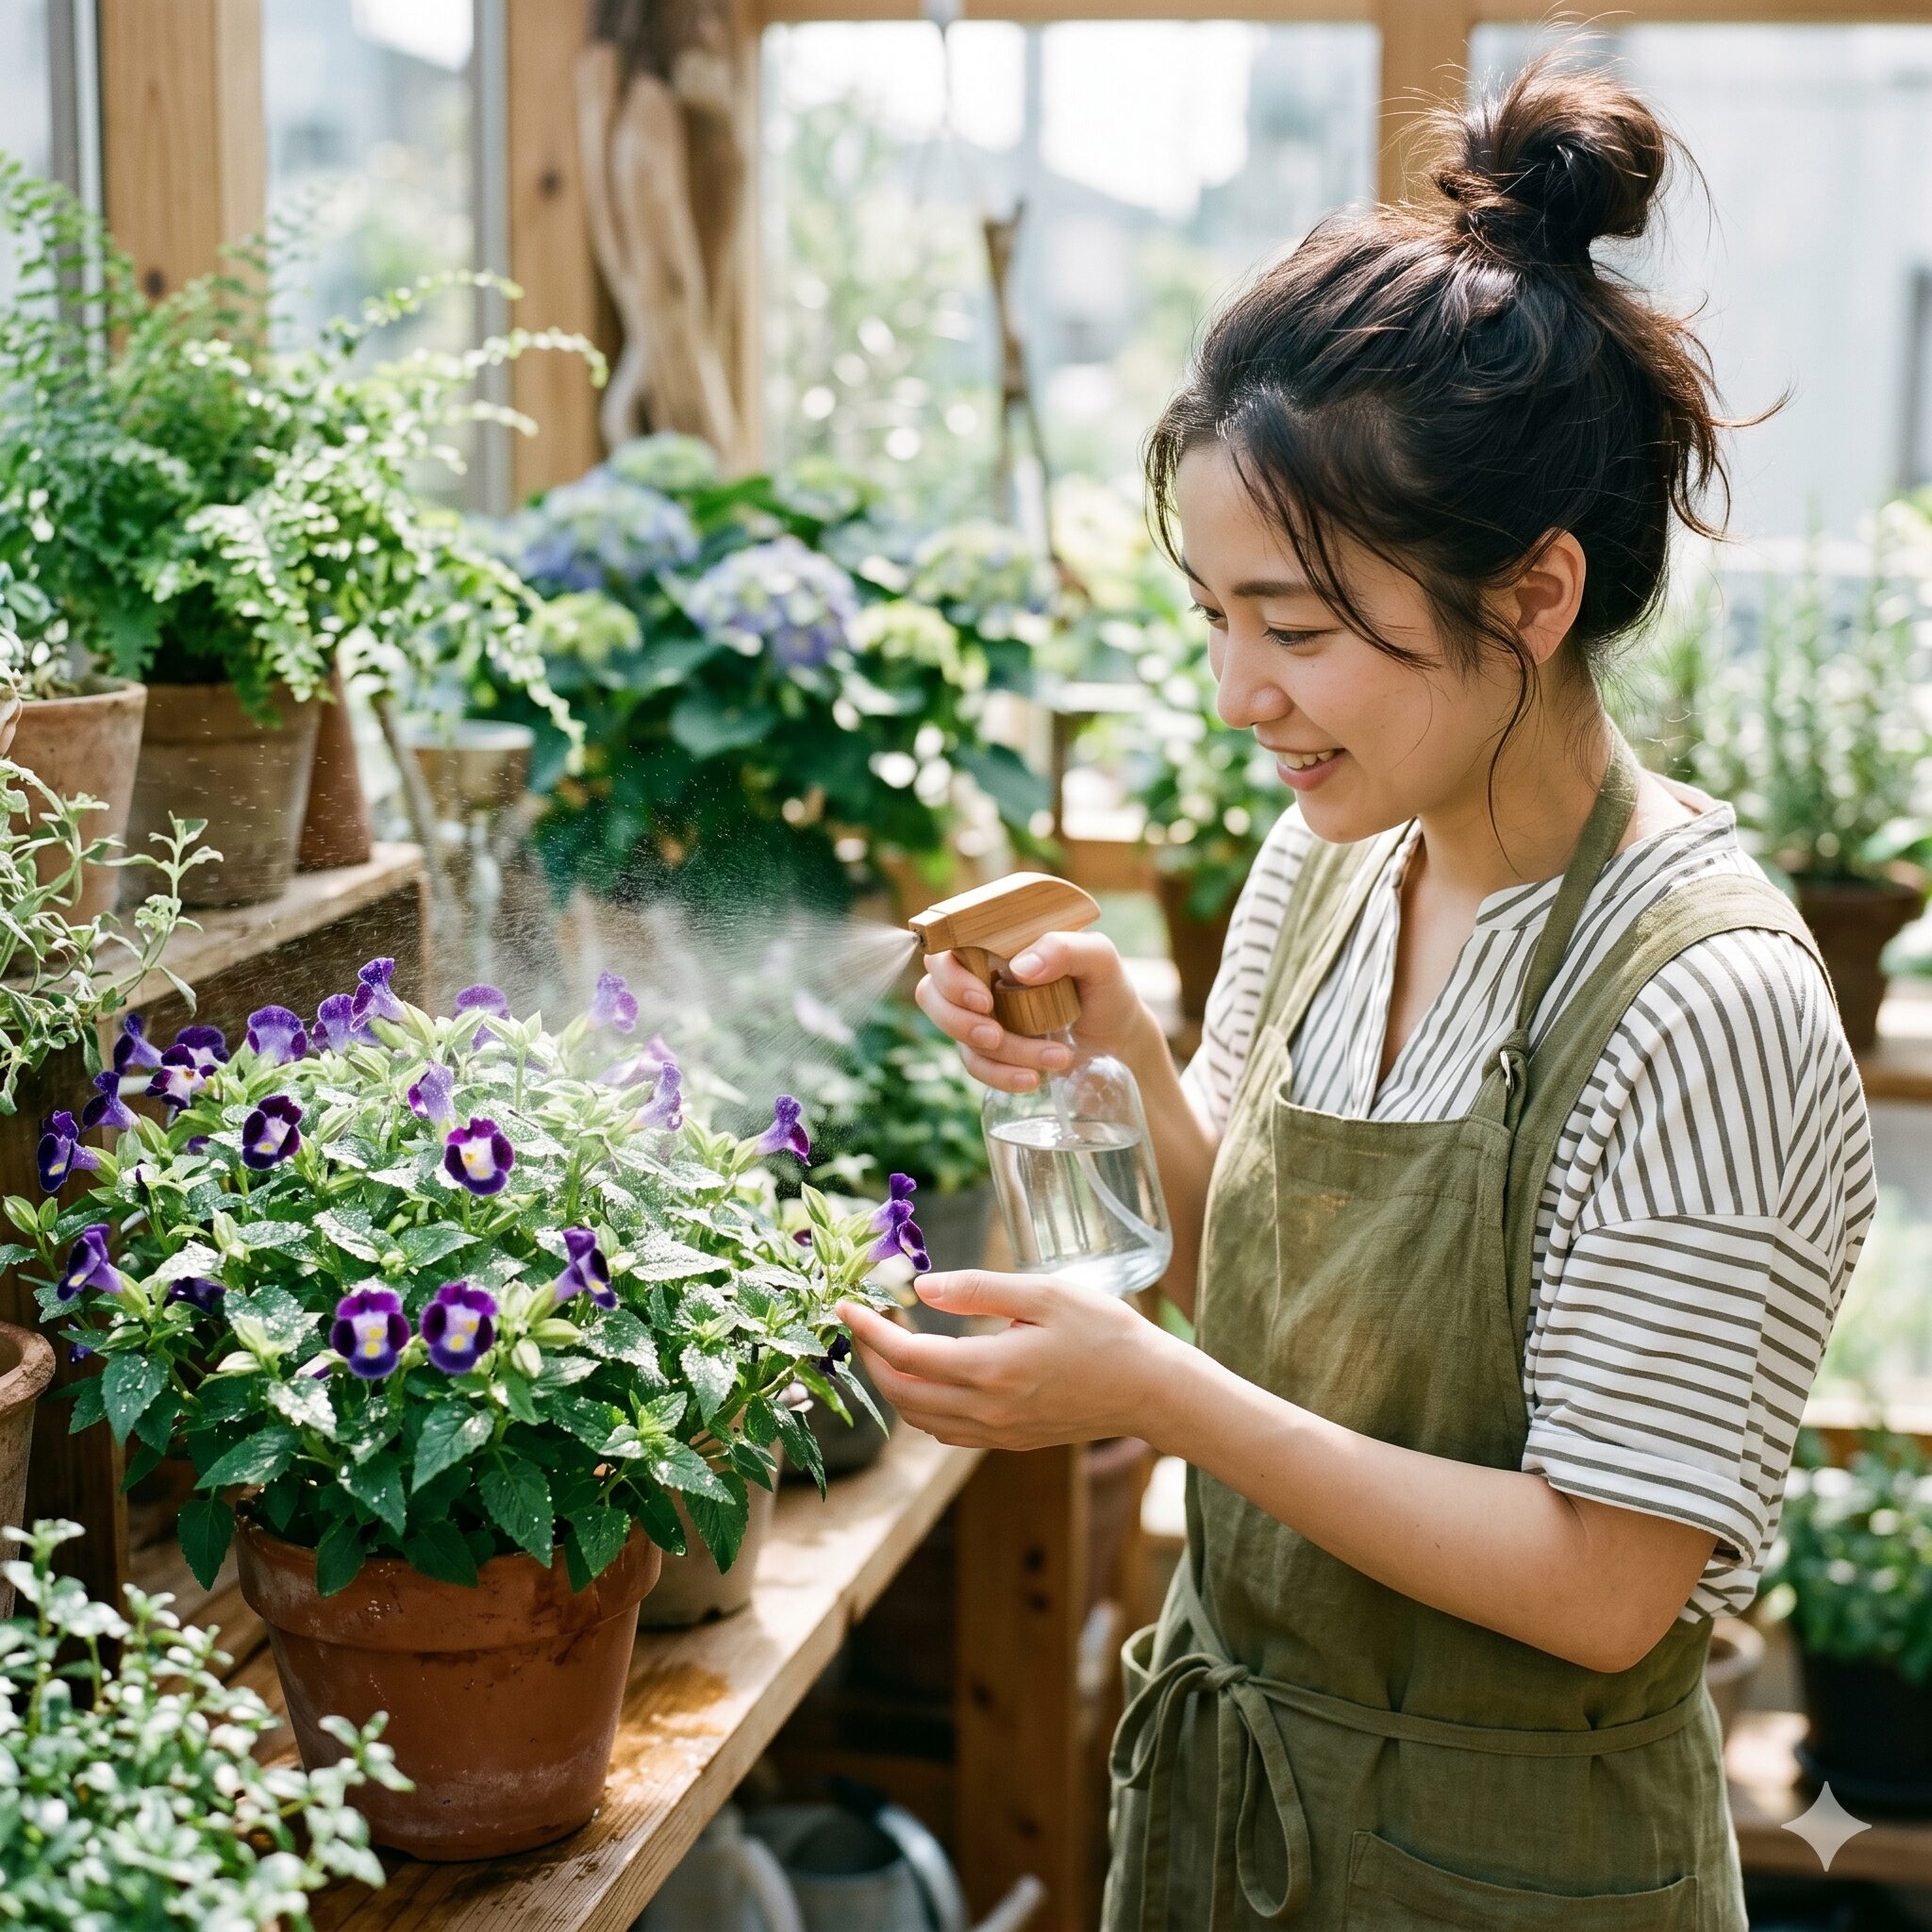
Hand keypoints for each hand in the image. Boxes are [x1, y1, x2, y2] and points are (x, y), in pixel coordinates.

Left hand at [835, 1269, 1179, 1451]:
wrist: (1149, 1390)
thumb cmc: (1103, 1332)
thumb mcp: (1043, 1293)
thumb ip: (978, 1289)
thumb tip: (921, 1287)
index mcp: (991, 1371)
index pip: (905, 1356)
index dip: (868, 1331)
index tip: (845, 1306)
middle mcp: (986, 1410)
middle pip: (901, 1394)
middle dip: (870, 1359)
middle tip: (863, 1323)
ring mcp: (996, 1433)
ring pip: (918, 1418)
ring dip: (893, 1384)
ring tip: (889, 1345)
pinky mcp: (1008, 1441)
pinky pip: (945, 1431)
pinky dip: (921, 1405)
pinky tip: (928, 1376)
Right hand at [915, 928, 1149, 1094]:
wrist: (1122, 1043)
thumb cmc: (1107, 991)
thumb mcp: (1100, 961)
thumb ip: (1065, 949)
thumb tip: (1019, 969)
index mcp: (996, 944)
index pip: (945, 949)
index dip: (949, 976)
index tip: (984, 998)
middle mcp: (981, 977)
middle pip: (931, 994)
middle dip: (959, 1020)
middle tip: (996, 1034)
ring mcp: (983, 1017)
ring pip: (957, 1035)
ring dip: (1000, 1053)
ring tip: (1056, 1057)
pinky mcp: (991, 1053)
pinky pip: (976, 1066)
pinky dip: (1001, 1076)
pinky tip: (1034, 1079)